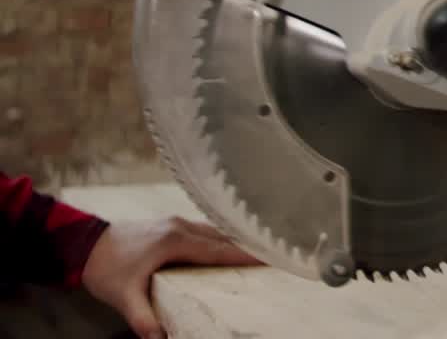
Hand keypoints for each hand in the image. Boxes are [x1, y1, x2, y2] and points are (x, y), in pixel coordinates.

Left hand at [82, 217, 260, 338]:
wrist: (83, 243)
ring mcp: (175, 222)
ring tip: (253, 253)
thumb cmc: (106, 268)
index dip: (244, 255)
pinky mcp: (169, 224)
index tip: (268, 258)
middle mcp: (180, 226)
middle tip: (270, 257)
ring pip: (213, 231)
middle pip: (221, 237)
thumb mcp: (123, 296)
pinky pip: (203, 230)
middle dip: (246, 247)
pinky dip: (218, 238)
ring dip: (232, 241)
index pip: (218, 249)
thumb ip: (143, 318)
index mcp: (175, 241)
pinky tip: (223, 248)